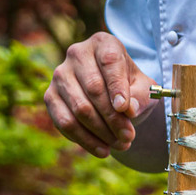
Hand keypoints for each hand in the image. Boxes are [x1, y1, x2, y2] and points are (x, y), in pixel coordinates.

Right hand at [44, 32, 157, 157]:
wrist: (114, 96)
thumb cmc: (132, 88)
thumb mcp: (145, 90)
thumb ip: (140, 97)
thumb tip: (128, 109)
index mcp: (103, 44)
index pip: (109, 62)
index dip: (118, 88)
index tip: (126, 110)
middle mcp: (77, 54)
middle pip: (94, 89)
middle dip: (113, 118)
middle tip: (129, 137)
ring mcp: (60, 75)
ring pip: (79, 108)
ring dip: (101, 132)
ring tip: (120, 145)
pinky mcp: (50, 96)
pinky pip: (64, 122)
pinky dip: (85, 140)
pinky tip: (103, 150)